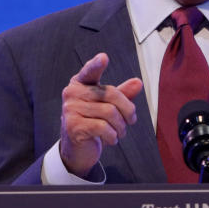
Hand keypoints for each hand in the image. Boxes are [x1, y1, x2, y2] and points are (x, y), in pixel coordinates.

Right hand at [59, 53, 143, 176]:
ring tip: (119, 132)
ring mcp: (70, 109)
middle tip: (131, 120)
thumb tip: (137, 82)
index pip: (90, 71)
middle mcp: (72, 93)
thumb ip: (122, 94)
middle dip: (127, 110)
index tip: (104, 58)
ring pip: (110, 113)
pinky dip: (112, 136)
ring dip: (120, 127)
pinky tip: (110, 139)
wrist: (77, 150)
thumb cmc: (92, 123)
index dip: (96, 64)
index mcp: (80, 83)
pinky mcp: (73, 126)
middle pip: (111, 94)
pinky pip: (103, 127)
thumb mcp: (108, 107)